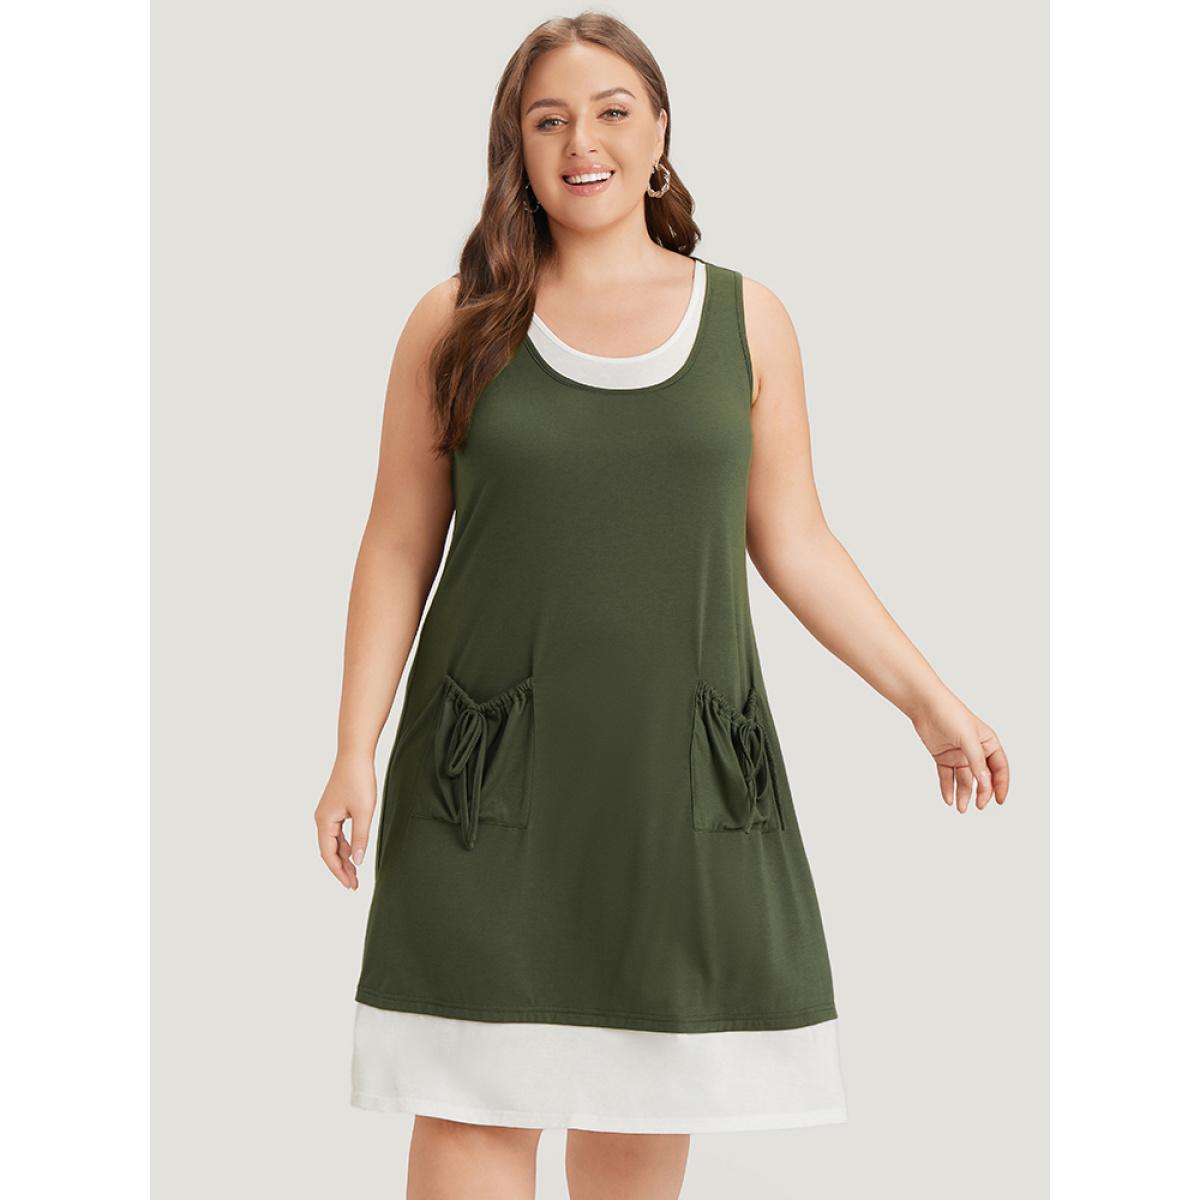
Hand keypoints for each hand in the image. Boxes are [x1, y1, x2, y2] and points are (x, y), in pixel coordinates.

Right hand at [314, 751, 376, 888]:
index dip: (339, 872)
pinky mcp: (335, 808)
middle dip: (341, 869)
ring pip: (334, 843)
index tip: (351, 885)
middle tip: (354, 885)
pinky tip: (354, 853)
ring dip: (344, 858)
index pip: (328, 854)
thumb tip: (358, 862)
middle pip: (329, 851)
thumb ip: (360, 838)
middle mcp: (321, 819)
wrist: (355, 755)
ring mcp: (327, 814)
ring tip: (355, 873)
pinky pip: (337, 833)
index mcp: (324, 821)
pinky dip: (345, 845)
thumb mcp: (363, 812)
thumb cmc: (359, 781)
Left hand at [910, 694, 1009, 811]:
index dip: (1001, 785)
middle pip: (982, 777)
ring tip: (961, 808)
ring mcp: (959, 755)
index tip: (1000, 801)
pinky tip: (948, 799)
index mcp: (988, 743)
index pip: (999, 768)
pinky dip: (948, 788)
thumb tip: (985, 784)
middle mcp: (975, 750)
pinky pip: (947, 776)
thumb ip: (977, 761)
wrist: (924, 705)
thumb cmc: (950, 714)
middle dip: (982, 793)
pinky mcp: (943, 757)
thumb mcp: (968, 738)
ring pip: (964, 779)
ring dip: (964, 794)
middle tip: (978, 805)